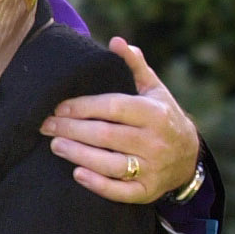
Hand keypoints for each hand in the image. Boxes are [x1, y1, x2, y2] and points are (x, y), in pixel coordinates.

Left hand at [40, 37, 199, 202]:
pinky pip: (120, 191)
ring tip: (55, 145)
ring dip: (78, 155)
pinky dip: (97, 184)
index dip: (83, 107)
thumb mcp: (153, 90)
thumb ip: (134, 66)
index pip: (114, 107)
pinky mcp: (147, 192)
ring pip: (110, 164)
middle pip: (106, 135)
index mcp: (155, 113)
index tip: (58, 106)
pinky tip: (76, 173)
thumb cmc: (162, 117)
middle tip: (45, 126)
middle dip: (72, 130)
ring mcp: (152, 168)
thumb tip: (115, 41)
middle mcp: (155, 141)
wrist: (188, 157)